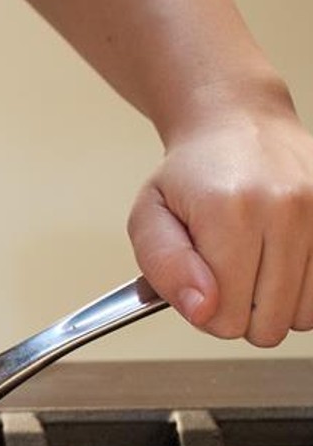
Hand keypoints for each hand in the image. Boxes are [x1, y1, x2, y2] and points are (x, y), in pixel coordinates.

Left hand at [127, 92, 312, 346]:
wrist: (239, 123)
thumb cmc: (189, 176)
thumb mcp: (148, 218)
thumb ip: (165, 269)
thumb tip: (202, 311)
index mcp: (229, 212)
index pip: (226, 318)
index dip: (206, 313)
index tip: (200, 285)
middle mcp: (285, 208)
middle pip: (268, 322)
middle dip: (241, 314)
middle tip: (226, 278)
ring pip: (305, 314)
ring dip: (276, 304)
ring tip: (254, 268)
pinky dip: (303, 291)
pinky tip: (281, 266)